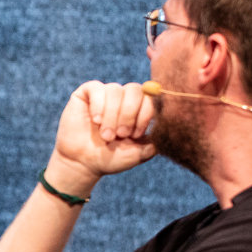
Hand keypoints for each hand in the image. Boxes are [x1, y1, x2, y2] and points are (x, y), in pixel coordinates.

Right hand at [47, 80, 157, 194]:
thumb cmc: (111, 158)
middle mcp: (124, 98)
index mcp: (140, 109)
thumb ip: (156, 141)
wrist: (82, 163)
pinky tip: (95, 120)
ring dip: (111, 115)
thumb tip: (169, 128)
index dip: (145, 114)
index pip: (152, 97)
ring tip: (106, 135)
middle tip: (121, 135)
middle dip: (129, 114)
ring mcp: (106, 94)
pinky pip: (97, 88)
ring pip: (115, 90)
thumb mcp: (139, 153)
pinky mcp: (87, 94)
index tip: (135, 135)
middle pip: (135, 89)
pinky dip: (98, 105)